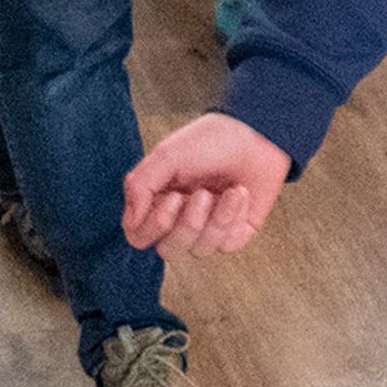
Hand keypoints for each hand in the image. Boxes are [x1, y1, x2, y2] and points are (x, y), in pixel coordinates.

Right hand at [123, 113, 291, 255]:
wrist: (256, 137)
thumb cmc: (210, 141)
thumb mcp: (168, 155)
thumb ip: (141, 186)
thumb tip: (131, 221)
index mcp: (156, 200)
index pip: (139, 235)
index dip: (152, 226)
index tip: (171, 198)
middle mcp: (178, 219)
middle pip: (168, 250)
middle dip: (188, 224)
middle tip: (202, 194)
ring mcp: (206, 229)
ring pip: (199, 250)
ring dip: (215, 218)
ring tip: (230, 191)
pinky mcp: (233, 235)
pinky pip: (226, 244)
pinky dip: (234, 216)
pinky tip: (241, 194)